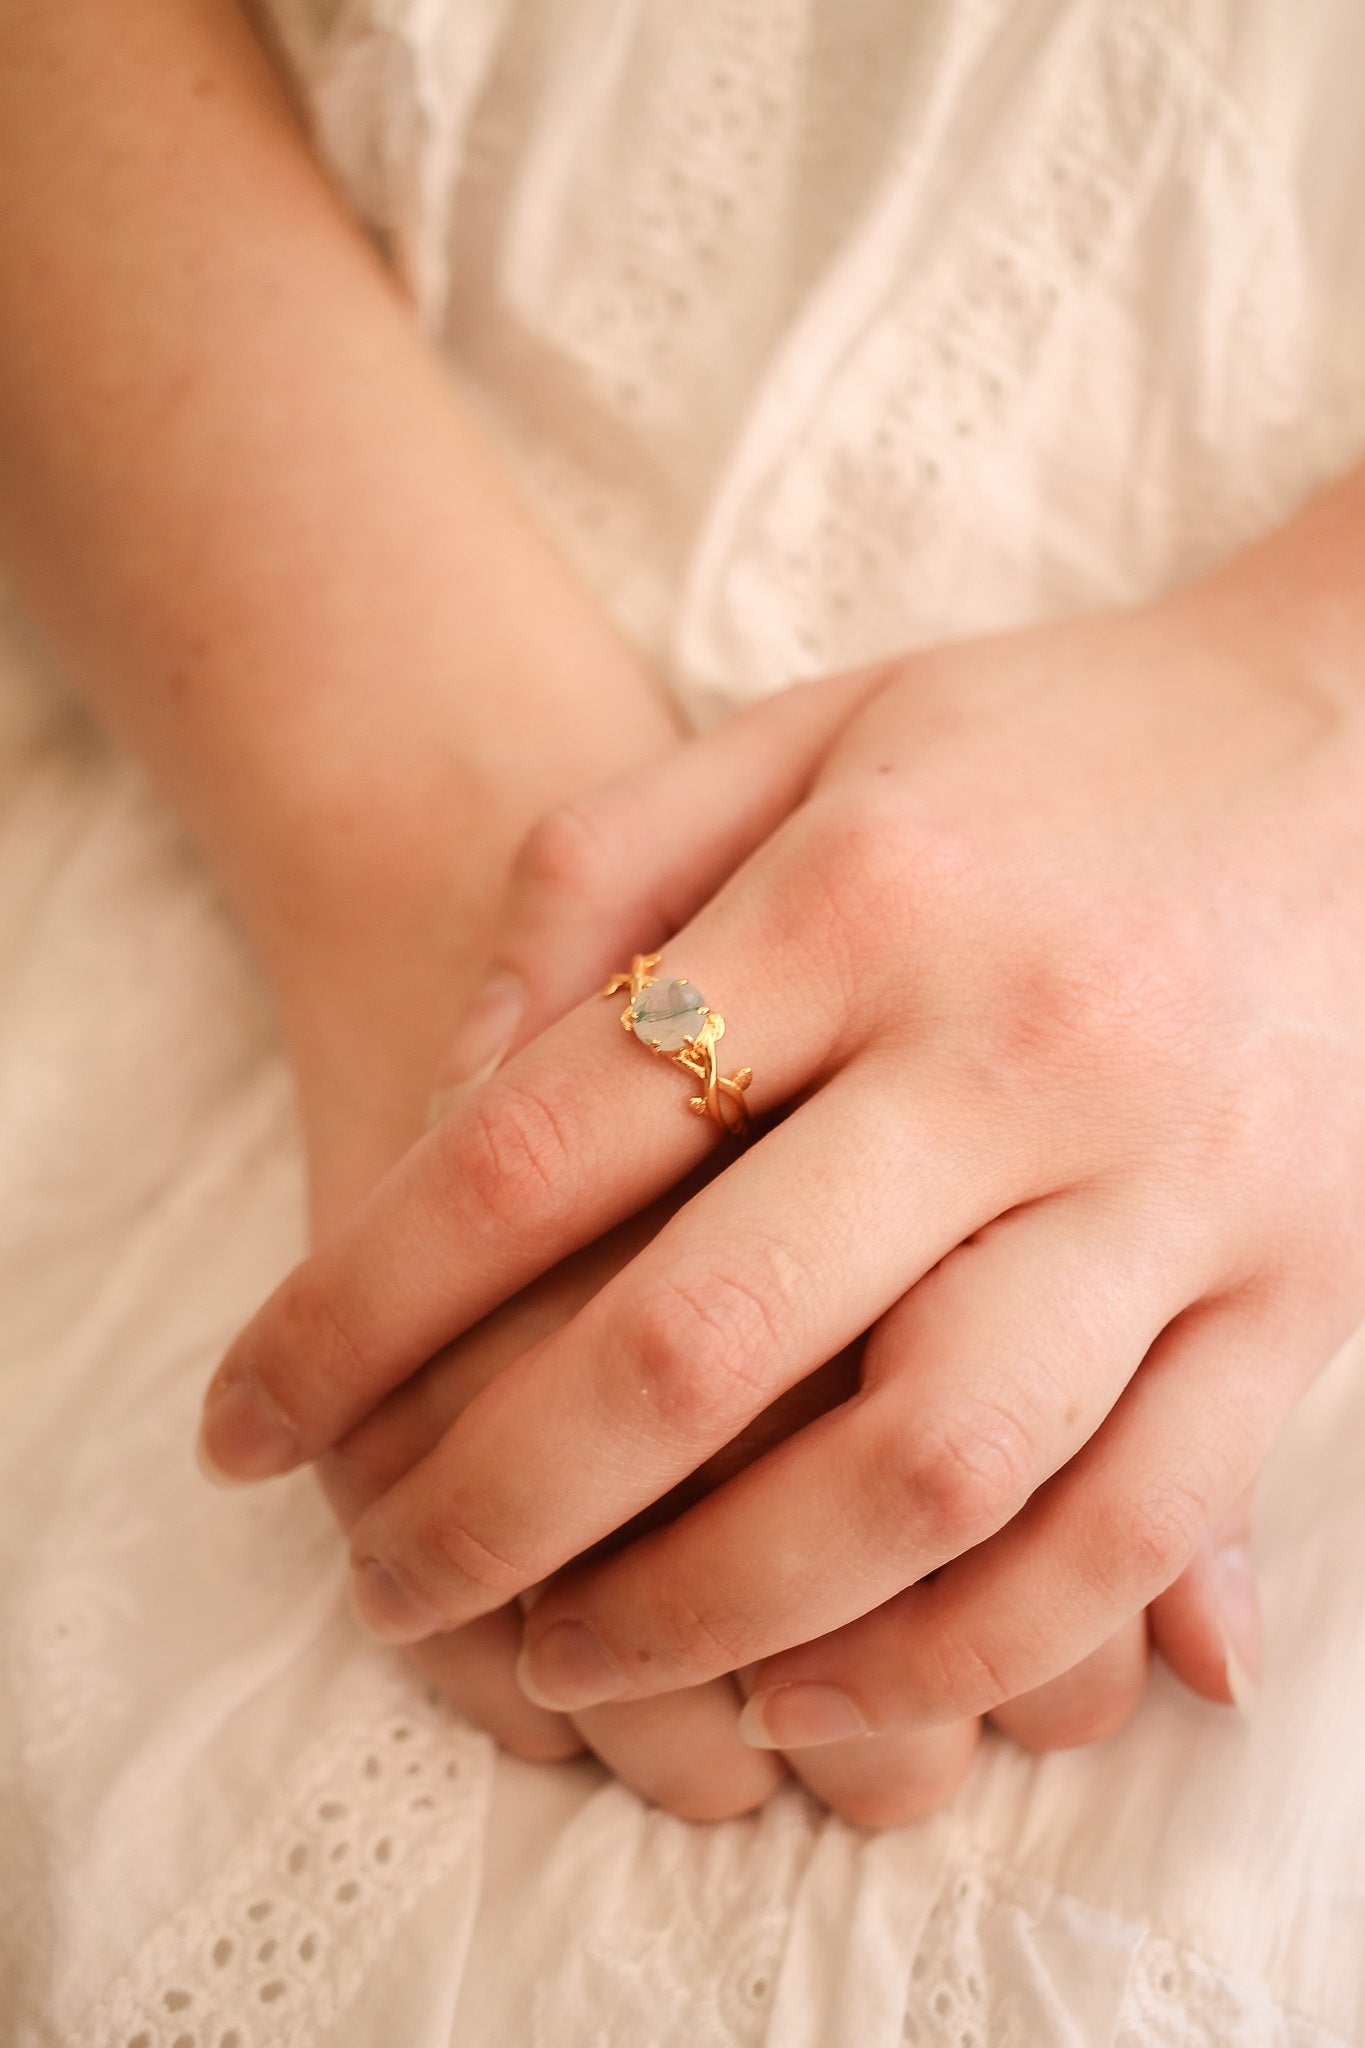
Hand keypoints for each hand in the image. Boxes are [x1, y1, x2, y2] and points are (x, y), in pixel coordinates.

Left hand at [313, 677, 1256, 1825]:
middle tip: (384, 1582)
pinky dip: (965, 1646)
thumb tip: (452, 1096)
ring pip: (925, 1473)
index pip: (545, 1141)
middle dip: (496, 1504)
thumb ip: (598, 874)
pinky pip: (1131, 1525)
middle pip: (700, 1338)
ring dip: (713, 1614)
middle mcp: (1013, 1047)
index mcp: (863, 896)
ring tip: (572, 1666)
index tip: (245, 1420)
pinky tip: (823, 1690)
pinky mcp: (1300, 1292)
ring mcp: (1175, 1184)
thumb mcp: (807, 728)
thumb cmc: (1050, 742)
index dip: (361, 1307)